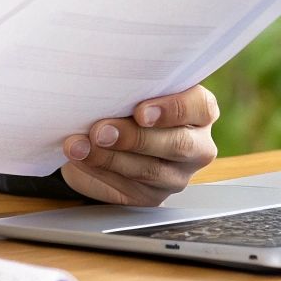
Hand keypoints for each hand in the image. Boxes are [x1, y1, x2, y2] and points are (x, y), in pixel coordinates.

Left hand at [59, 85, 218, 205]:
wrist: (112, 134)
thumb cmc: (129, 101)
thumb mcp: (136, 88)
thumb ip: (130, 86)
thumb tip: (102, 84)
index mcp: (200, 110)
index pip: (199, 107)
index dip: (171, 110)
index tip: (140, 112)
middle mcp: (196, 145)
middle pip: (177, 144)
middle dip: (134, 138)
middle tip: (100, 131)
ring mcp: (177, 175)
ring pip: (150, 170)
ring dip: (109, 158)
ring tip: (79, 146)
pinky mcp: (152, 196)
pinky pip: (128, 188)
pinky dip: (99, 172)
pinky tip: (80, 159)